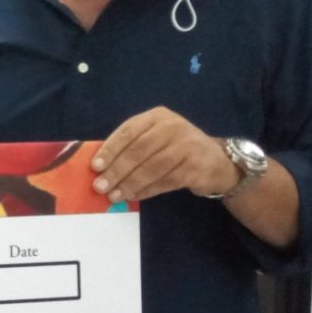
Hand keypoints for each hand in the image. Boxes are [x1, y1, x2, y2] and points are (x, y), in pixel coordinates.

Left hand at [91, 107, 237, 203]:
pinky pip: (165, 181)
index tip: (95, 166)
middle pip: (139, 150)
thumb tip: (100, 168)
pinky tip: (133, 196)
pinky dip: (147, 190)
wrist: (216, 161)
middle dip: (117, 170)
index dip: (110, 149)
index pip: (128, 131)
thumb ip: (131, 147)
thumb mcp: (155, 139)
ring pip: (151, 167)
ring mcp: (187, 146)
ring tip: (114, 195)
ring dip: (129, 183)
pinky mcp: (196, 167)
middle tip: (100, 186)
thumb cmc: (176, 150)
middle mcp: (173, 127)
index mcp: (157, 116)